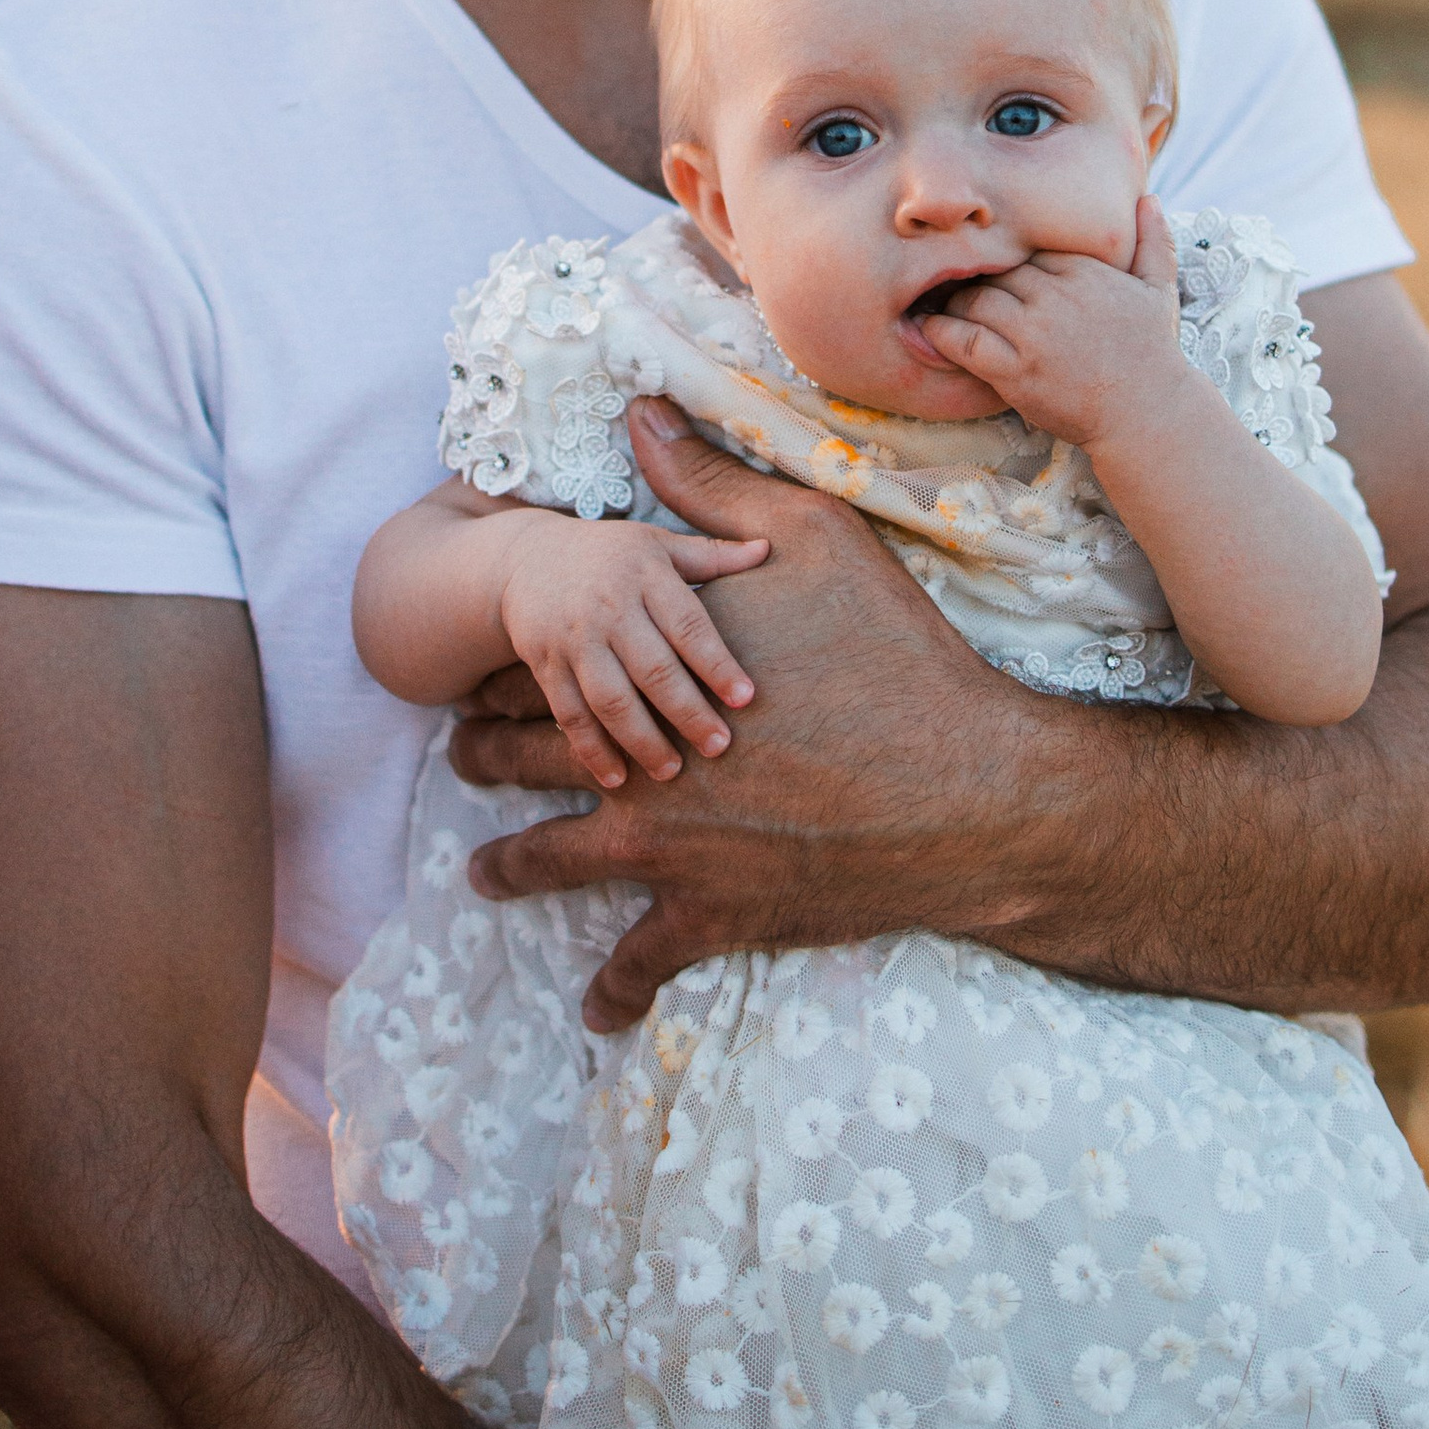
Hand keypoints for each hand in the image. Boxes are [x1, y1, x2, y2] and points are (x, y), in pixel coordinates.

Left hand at [459, 400, 1056, 1026]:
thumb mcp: (814, 541)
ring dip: (510, 868)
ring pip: (552, 862)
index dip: (509, 659)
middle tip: (462, 753)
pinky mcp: (712, 917)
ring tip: (487, 875)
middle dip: (486, 752)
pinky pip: (638, 965)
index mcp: (649, 668)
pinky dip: (612, 990)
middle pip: (525, 754)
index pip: (543, 658)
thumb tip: (638, 416)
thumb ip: (710, 487)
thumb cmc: (896, 656)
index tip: (486, 664)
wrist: (967, 789)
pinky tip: (596, 1012)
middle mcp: (636, 760)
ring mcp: (667, 850)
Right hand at [494, 509, 768, 789]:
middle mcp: (608, 607)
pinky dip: (592, 749)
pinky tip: (617, 778)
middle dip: (687, 712)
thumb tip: (767, 549)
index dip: (717, 664)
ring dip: (641, 740)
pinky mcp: (546, 665)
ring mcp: (574, 639)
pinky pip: (570, 713)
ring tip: (672, 771)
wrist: (525, 559)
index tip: (746, 699)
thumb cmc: (609, 555)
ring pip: (610, 698)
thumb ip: (710, 555)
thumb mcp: (656, 543)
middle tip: (720, 747)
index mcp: (644, 574)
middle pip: (652, 668)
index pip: (687, 624)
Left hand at [919, 195, 1190, 456]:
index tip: (988, 267)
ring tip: (935, 306)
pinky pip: (964, 341)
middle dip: (971, 278)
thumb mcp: (1161, 289)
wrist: (1148, 413)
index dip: (1003, 259)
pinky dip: (941, 333)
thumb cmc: (1154, 352)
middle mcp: (1054, 295)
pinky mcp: (1015, 371)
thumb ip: (1155, 241)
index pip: (1024, 250)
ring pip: (974, 301)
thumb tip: (1149, 199)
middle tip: (945, 283)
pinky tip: (929, 330)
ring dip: (952, 303)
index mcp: (1082, 269)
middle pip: (994, 272)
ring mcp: (1033, 333)